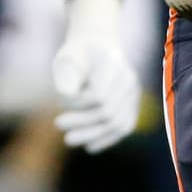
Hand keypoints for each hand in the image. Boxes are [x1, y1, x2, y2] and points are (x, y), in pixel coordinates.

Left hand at [50, 0, 139, 152]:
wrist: (97, 45)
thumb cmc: (77, 52)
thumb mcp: (67, 56)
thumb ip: (66, 74)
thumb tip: (67, 96)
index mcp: (113, 62)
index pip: (98, 95)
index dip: (77, 104)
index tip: (59, 100)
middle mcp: (128, 78)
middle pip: (108, 112)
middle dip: (82, 123)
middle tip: (58, 125)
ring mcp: (133, 93)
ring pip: (118, 123)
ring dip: (92, 135)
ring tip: (69, 140)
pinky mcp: (133, 105)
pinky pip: (124, 127)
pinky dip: (107, 139)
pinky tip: (89, 146)